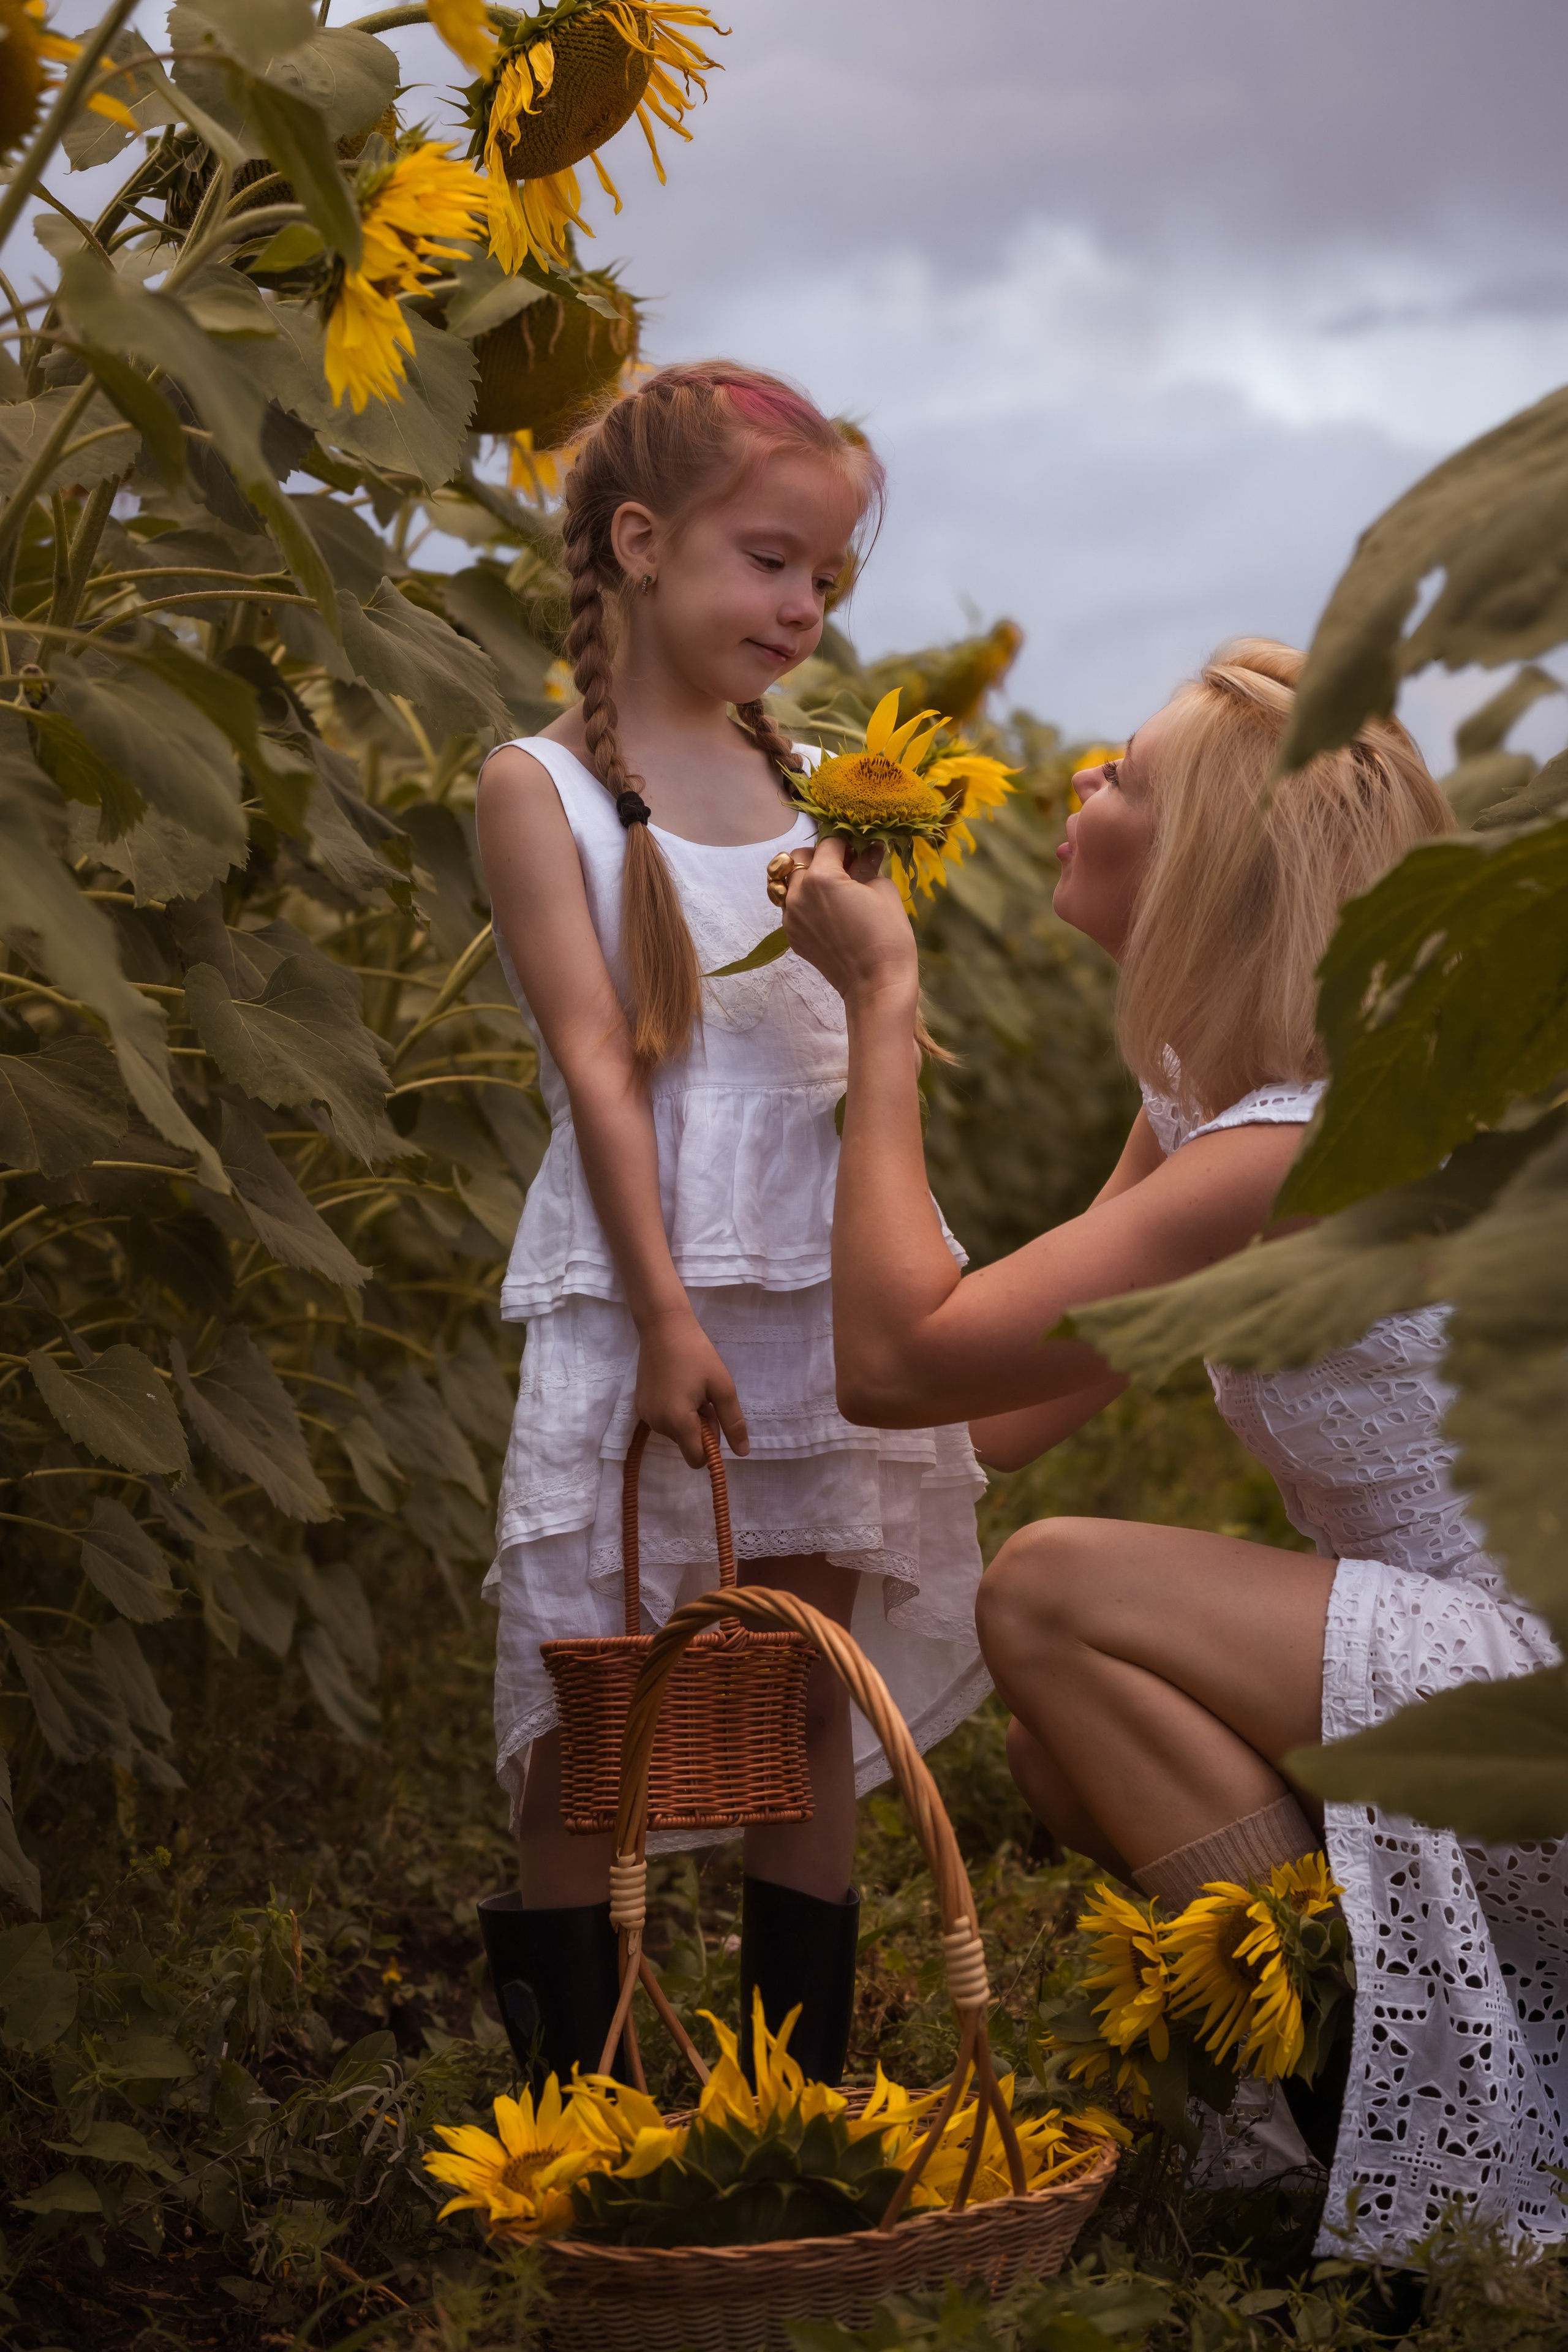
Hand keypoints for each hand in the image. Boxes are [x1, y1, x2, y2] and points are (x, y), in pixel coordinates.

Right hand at [633, 1307, 748, 1466]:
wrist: (663, 1328)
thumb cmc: (697, 1354)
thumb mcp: (722, 1386)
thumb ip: (732, 1422)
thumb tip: (742, 1453)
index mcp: (678, 1421)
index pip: (697, 1459)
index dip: (711, 1447)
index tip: (716, 1420)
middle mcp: (658, 1424)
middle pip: (687, 1445)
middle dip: (700, 1429)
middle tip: (706, 1399)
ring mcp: (646, 1415)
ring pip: (675, 1434)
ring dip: (688, 1420)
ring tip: (692, 1391)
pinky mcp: (640, 1406)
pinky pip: (663, 1422)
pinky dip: (674, 1413)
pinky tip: (677, 1388)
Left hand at [779, 834, 918, 1010]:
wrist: (876, 985)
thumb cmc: (887, 936)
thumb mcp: (883, 891)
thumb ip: (868, 864)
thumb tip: (869, 848)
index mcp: (821, 877)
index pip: (829, 843)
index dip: (847, 844)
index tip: (859, 851)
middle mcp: (798, 894)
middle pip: (799, 859)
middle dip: (820, 857)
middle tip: (845, 868)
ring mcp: (791, 918)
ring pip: (790, 883)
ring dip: (808, 878)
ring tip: (834, 891)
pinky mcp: (792, 937)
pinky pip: (792, 908)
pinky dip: (806, 902)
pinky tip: (829, 914)